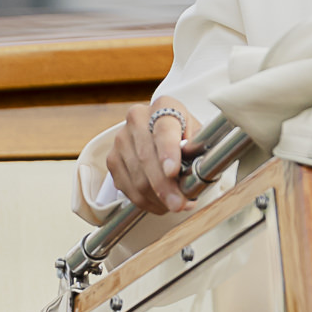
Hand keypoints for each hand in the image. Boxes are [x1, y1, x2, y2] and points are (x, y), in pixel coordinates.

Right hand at [104, 99, 200, 215]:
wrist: (161, 131)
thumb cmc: (184, 134)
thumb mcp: (199, 134)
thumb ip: (198, 149)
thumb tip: (194, 167)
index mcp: (163, 106)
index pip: (164, 130)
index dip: (168, 152)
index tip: (173, 172)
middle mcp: (137, 118)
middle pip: (147, 157)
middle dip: (164, 186)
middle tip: (179, 204)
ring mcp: (121, 139)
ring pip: (137, 177)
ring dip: (157, 198)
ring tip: (176, 205)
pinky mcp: (112, 159)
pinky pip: (127, 187)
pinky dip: (146, 201)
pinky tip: (161, 204)